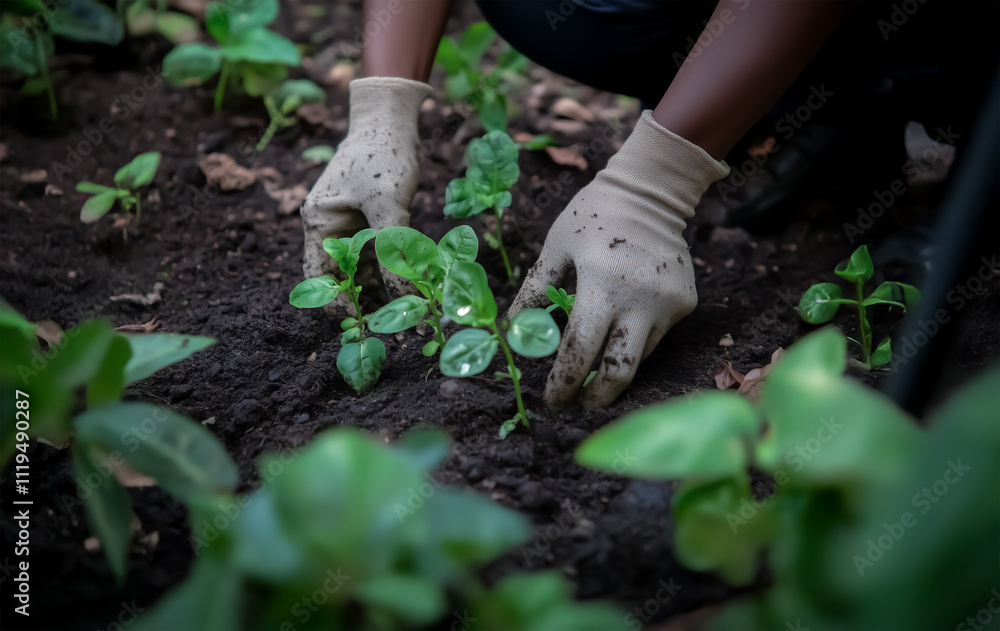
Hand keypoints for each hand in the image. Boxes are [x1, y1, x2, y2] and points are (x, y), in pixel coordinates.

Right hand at [301, 77, 430, 308]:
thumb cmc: (383, 155)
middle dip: (364, 300)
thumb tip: (405, 294)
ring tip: (404, 310)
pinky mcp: (371, 221)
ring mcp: (351, 225)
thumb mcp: (389, 204)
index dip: (336, 305)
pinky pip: (379, 254)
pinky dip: (392, 269)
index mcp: (320, 223)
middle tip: (390, 324)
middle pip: (342, 276)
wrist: (393, 120)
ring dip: (382, 288)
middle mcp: (330, 227)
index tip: (361, 326)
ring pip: (364, 268)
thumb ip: (394, 249)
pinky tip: (410, 286)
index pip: (319, 277)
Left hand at [510, 111, 729, 409]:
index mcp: (601, 286)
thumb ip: (535, 290)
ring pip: (640, 354)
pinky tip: (625, 316)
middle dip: (597, 397)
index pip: (579, 351)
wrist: (652, 189)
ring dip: (615, 363)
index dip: (564, 383)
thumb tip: (514, 329)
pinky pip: (657, 334)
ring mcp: (667, 304)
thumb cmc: (593, 215)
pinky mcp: (685, 303)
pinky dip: (636, 336)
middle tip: (580, 405)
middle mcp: (640, 301)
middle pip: (619, 371)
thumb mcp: (555, 248)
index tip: (553, 402)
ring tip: (597, 358)